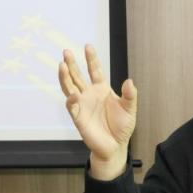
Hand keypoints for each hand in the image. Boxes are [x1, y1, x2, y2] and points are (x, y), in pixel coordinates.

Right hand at [58, 44, 136, 179]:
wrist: (115, 146)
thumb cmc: (122, 127)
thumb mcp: (130, 109)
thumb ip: (130, 95)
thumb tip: (129, 81)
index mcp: (102, 89)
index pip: (95, 70)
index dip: (91, 59)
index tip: (88, 46)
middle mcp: (89, 94)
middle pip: (77, 75)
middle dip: (72, 64)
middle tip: (66, 51)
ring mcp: (82, 105)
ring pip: (69, 87)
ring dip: (65, 77)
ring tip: (61, 65)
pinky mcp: (78, 117)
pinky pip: (72, 106)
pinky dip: (71, 100)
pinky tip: (73, 94)